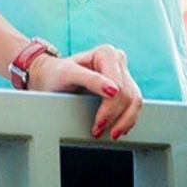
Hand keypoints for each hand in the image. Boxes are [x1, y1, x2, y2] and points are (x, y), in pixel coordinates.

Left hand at [26, 43, 141, 139]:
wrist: (51, 77)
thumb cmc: (56, 74)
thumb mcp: (68, 74)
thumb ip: (90, 80)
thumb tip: (113, 90)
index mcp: (106, 54)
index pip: (118, 88)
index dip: (110, 109)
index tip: (99, 123)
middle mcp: (117, 61)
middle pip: (128, 96)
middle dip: (115, 118)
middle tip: (99, 130)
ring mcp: (123, 73)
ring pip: (135, 102)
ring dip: (124, 122)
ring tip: (110, 133)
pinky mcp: (125, 86)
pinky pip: (133, 105)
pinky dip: (126, 119)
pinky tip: (117, 128)